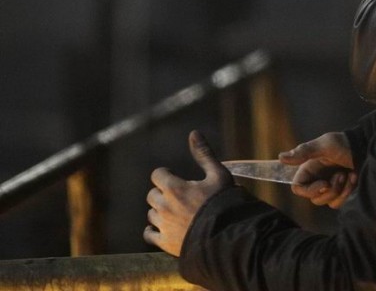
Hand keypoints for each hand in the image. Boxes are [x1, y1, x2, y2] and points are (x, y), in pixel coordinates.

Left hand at [144, 130, 232, 255]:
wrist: (227, 234)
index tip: (175, 176)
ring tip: (176, 212)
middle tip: (179, 196)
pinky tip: (162, 228)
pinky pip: (149, 234)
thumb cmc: (224, 202)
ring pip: (151, 214)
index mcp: (174, 188)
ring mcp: (163, 225)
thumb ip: (204, 154)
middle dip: (163, 193)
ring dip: (160, 211)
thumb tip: (194, 133)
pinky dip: (153, 230)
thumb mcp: (218, 174)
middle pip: (152, 195)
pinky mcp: (165, 242)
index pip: (157, 175)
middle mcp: (164, 206)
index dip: (166, 174)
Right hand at [278, 132, 356, 208]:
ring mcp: (330, 188)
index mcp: (309, 170)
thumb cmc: (344, 144)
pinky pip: (339, 203)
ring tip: (349, 175)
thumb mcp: (325, 145)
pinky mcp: (342, 193)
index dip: (309, 190)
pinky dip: (348, 193)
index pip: (298, 189)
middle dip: (331, 189)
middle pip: (314, 199)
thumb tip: (281, 158)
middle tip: (341, 174)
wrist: (366, 147)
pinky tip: (354, 178)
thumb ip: (304, 152)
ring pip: (328, 202)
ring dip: (341, 190)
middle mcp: (317, 180)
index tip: (324, 184)